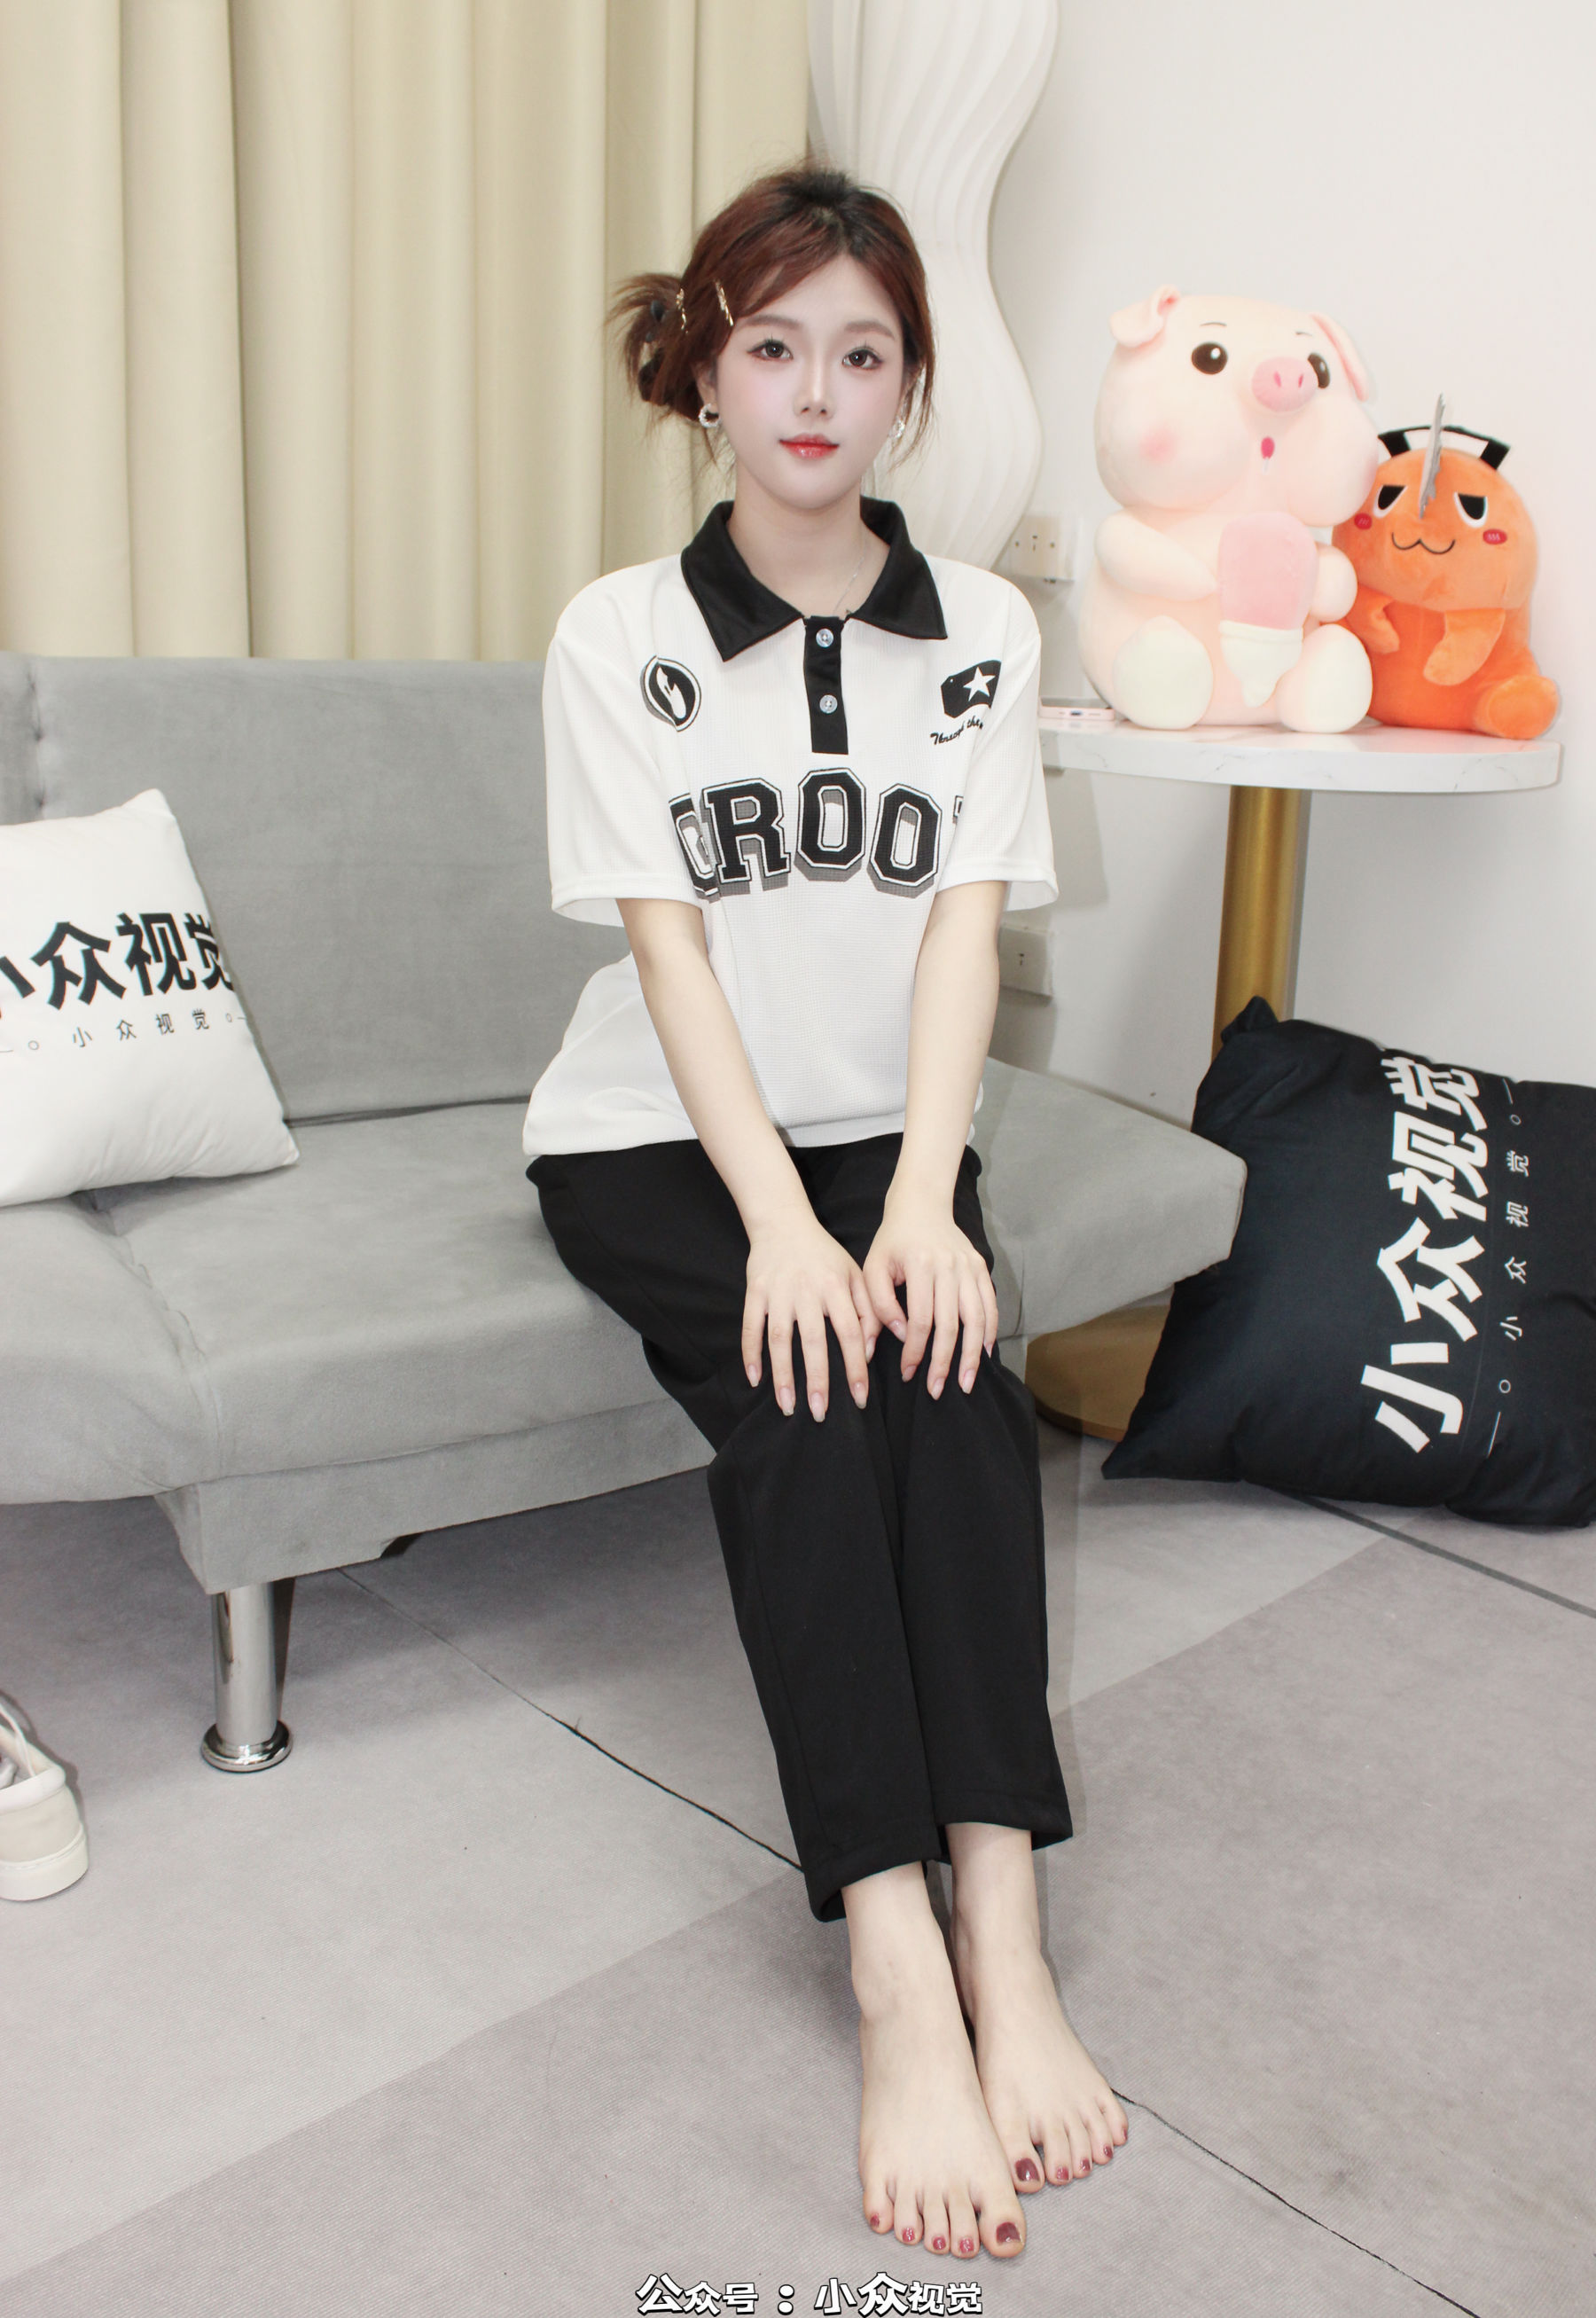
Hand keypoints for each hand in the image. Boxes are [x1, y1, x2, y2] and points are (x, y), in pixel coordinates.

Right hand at [743, 1207, 878, 1421]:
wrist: (783, 1221)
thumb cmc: (824, 1253)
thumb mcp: (854, 1272)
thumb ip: (870, 1307)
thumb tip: (880, 1345)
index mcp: (836, 1287)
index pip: (850, 1334)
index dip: (856, 1367)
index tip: (860, 1398)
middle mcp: (807, 1292)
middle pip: (813, 1342)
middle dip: (818, 1380)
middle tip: (821, 1414)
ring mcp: (779, 1293)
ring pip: (779, 1339)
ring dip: (783, 1375)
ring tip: (788, 1406)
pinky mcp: (755, 1292)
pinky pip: (751, 1326)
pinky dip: (750, 1352)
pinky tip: (754, 1378)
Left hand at [862, 1190, 999, 1400]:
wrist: (921, 1206)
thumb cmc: (892, 1241)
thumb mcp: (872, 1267)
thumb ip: (876, 1305)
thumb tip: (890, 1339)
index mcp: (921, 1266)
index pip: (921, 1320)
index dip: (915, 1351)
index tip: (908, 1373)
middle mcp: (949, 1266)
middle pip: (951, 1325)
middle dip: (944, 1362)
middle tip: (937, 1391)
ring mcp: (969, 1267)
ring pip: (976, 1319)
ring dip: (972, 1355)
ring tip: (966, 1382)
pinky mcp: (981, 1267)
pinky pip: (990, 1305)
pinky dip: (989, 1331)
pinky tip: (984, 1354)